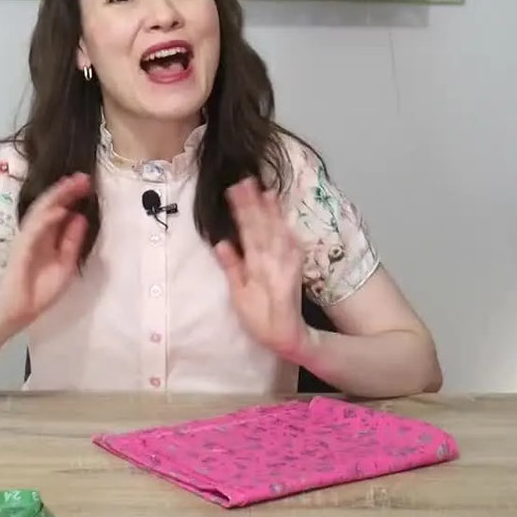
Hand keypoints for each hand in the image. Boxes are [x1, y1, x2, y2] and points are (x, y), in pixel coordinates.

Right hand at [0, 173, 91, 330]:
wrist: (20, 311)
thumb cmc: (41, 291)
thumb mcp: (66, 264)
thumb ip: (72, 241)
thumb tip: (81, 217)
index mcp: (48, 236)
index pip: (60, 210)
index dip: (72, 196)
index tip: (87, 183)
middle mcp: (37, 233)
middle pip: (51, 206)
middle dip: (67, 190)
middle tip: (83, 177)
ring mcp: (28, 238)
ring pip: (42, 211)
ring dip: (57, 196)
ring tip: (72, 184)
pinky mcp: (21, 247)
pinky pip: (34, 229)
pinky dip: (46, 218)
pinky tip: (60, 209)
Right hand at [214, 177, 309, 359]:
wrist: (289, 334)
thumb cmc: (259, 320)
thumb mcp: (240, 299)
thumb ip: (232, 270)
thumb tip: (221, 243)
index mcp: (258, 266)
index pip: (248, 231)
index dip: (243, 209)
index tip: (235, 189)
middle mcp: (275, 259)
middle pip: (263, 225)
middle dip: (255, 202)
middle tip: (246, 181)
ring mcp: (288, 260)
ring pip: (278, 230)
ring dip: (271, 210)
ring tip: (265, 191)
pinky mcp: (296, 264)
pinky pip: (291, 240)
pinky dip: (285, 225)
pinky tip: (281, 215)